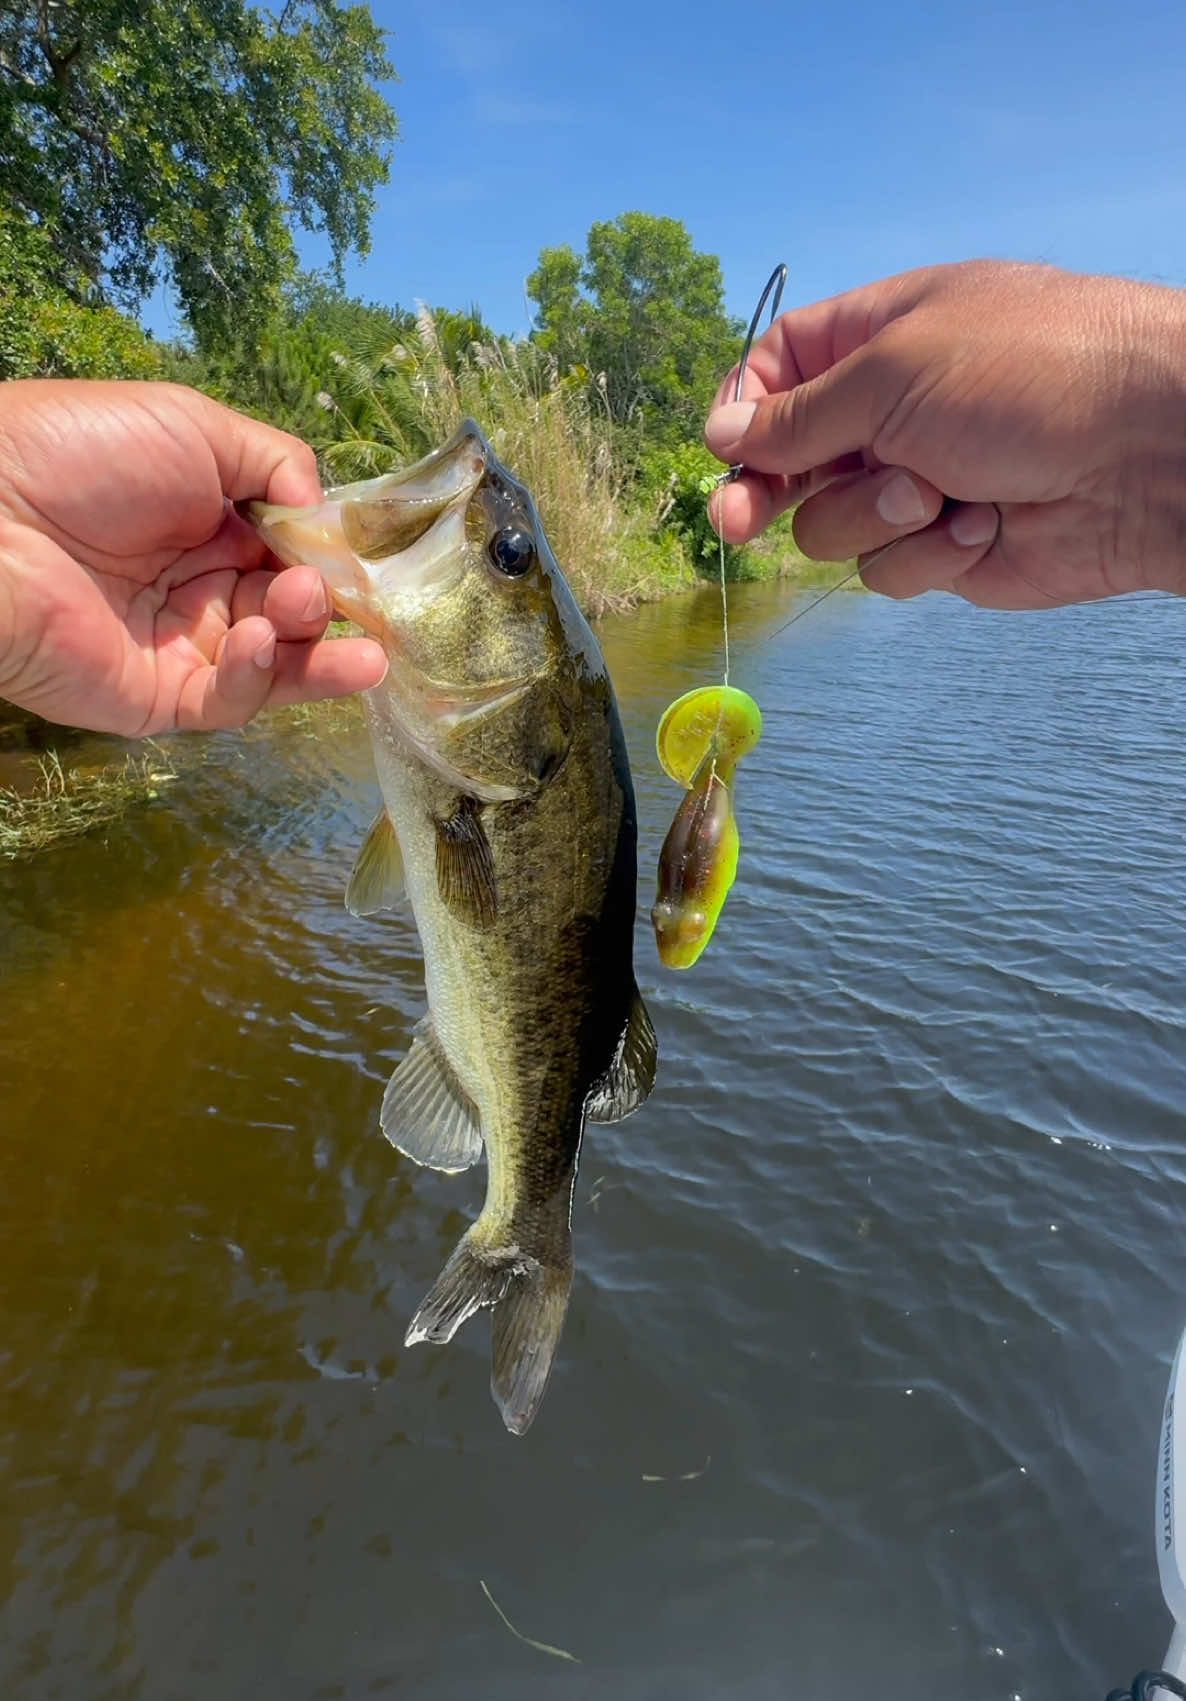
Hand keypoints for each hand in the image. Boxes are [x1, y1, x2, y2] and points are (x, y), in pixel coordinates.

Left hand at [0, 379, 387, 734]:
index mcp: (211, 522)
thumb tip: (326, 515)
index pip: (295, 553)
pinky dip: (257, 677)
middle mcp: (202, 587)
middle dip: (322, 605)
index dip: (331, 559)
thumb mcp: (193, 426)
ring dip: (312, 651)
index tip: (361, 560)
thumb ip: (276, 463)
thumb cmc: (82, 456)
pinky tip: (256, 640)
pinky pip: (229, 700)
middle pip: (294, 613)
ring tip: (322, 626)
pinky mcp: (160, 698)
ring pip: (275, 664)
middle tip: (316, 592)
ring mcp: (184, 646)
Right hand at [704, 261, 1185, 608]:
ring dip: (874, 518)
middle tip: (738, 523)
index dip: (744, 411)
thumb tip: (719, 432)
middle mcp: (893, 410)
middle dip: (768, 492)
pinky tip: (983, 525)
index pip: (781, 370)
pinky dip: (928, 554)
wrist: (1148, 451)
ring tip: (938, 491)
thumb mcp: (893, 371)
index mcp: (880, 336)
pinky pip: (889, 571)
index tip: (720, 451)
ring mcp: (919, 482)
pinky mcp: (947, 548)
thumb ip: (797, 414)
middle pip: (790, 461)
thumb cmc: (1033, 373)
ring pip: (833, 528)